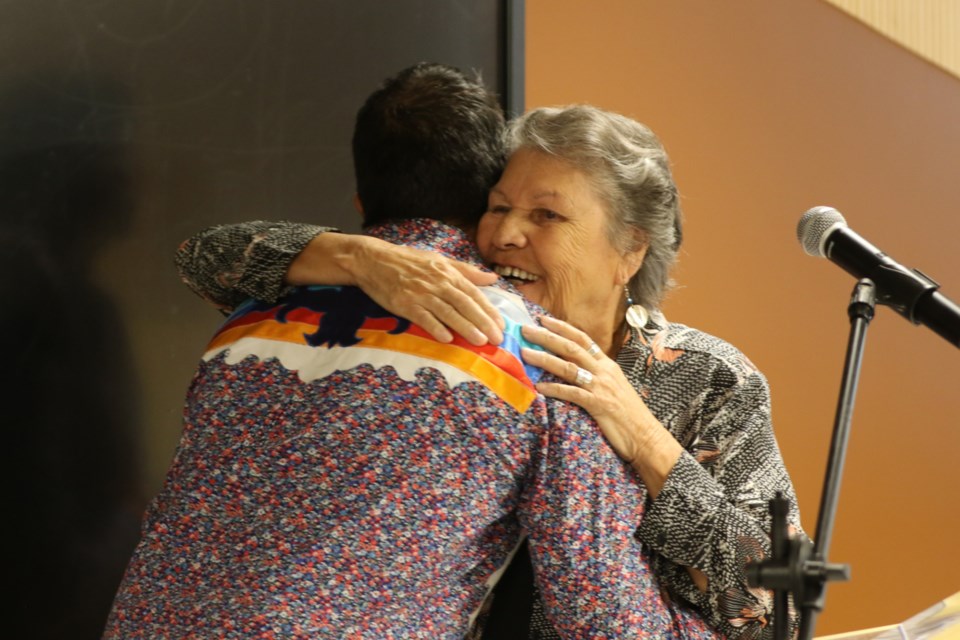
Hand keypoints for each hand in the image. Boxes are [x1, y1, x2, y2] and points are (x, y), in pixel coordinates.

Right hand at [288, 234, 504, 345]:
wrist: (374, 260)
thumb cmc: (408, 261)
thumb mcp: (439, 260)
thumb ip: (466, 271)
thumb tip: (491, 279)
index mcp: (447, 273)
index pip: (473, 293)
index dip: (488, 310)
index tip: (501, 324)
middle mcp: (437, 283)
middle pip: (464, 304)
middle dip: (483, 322)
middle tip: (497, 339)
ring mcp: (421, 294)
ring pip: (448, 312)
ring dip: (465, 327)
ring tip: (480, 341)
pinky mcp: (404, 304)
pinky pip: (423, 317)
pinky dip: (435, 327)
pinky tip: (447, 339)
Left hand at [520, 315, 681, 496]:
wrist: (646, 436)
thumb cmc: (627, 414)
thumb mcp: (613, 387)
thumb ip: (595, 375)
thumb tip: (572, 367)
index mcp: (607, 364)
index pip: (583, 338)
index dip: (562, 327)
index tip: (543, 319)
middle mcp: (604, 371)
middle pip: (572, 348)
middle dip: (547, 337)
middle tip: (526, 329)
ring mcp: (601, 387)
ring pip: (568, 367)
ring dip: (544, 359)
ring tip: (525, 353)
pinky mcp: (598, 404)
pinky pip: (572, 393)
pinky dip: (554, 388)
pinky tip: (539, 387)